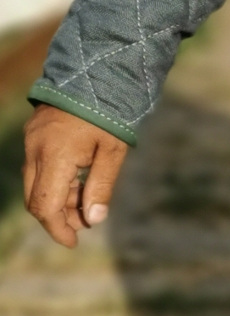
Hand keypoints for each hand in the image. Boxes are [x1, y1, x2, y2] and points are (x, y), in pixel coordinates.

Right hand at [22, 105, 129, 248]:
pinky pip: (36, 168)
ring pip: (34, 185)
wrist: (93, 73)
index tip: (74, 241)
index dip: (58, 229)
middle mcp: (35, 151)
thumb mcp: (113, 152)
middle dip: (57, 216)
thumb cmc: (109, 113)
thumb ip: (101, 186)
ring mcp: (31, 142)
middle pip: (35, 199)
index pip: (45, 206)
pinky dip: (53, 181)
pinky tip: (77, 180)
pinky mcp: (33, 135)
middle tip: (84, 222)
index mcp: (54, 157)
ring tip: (86, 198)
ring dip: (57, 199)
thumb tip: (93, 220)